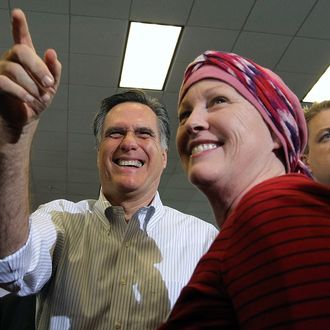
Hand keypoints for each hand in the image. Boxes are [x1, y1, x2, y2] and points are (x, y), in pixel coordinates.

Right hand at [0, 9, 60, 139]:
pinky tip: (29, 100)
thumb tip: (51, 52)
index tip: (18, 13)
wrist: (27, 118)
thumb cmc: (38, 100)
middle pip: (21, 51)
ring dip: (32, 86)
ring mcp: (1, 71)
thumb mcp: (51, 86)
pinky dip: (20, 92)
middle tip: (50, 84)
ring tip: (40, 98)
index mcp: (26, 59)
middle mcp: (11, 60)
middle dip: (38, 68)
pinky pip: (4, 82)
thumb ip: (54, 70)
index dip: (19, 26)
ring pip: (14, 69)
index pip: (22, 38)